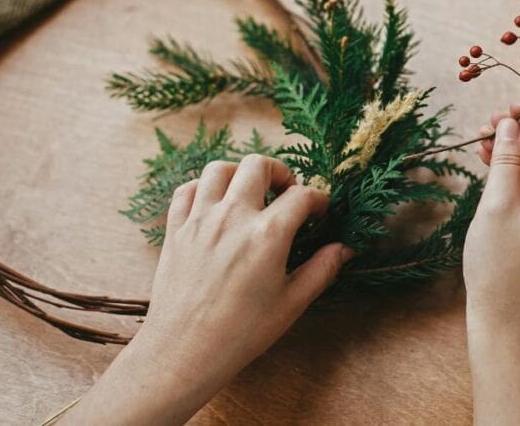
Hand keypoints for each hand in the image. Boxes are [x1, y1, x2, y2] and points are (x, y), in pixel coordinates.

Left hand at [63, 155, 351, 425]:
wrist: (183, 353)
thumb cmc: (241, 334)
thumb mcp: (291, 304)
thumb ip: (321, 270)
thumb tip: (344, 249)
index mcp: (267, 235)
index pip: (302, 196)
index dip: (318, 200)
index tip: (321, 212)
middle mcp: (233, 217)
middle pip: (258, 165)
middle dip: (280, 172)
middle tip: (286, 193)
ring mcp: (200, 220)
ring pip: (219, 168)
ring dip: (239, 173)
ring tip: (251, 193)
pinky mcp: (176, 230)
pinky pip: (187, 189)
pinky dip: (204, 188)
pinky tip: (216, 204)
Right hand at [464, 106, 519, 425]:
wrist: (503, 330)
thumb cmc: (501, 273)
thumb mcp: (498, 208)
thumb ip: (506, 161)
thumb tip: (508, 125)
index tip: (508, 108)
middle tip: (490, 122)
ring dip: (519, 156)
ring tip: (484, 138)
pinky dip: (519, 178)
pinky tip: (492, 162)